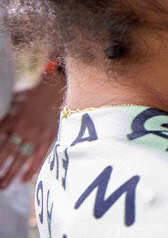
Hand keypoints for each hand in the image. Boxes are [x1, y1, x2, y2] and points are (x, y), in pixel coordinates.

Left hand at [0, 72, 63, 187]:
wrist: (57, 88)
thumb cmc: (34, 93)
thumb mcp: (14, 99)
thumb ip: (5, 113)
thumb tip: (0, 125)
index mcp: (12, 119)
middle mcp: (23, 129)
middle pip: (6, 152)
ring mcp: (36, 135)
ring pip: (21, 158)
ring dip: (11, 173)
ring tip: (3, 185)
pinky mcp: (49, 138)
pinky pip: (39, 157)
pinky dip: (31, 169)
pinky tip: (24, 179)